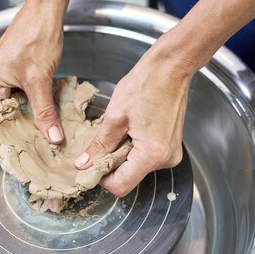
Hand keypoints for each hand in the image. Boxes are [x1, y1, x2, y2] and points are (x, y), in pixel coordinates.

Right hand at [0, 0, 64, 142]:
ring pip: (15, 106)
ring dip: (31, 116)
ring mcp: (2, 76)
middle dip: (23, 128)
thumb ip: (45, 111)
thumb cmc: (37, 38)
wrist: (45, 10)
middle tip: (42, 144)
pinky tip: (48, 111)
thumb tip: (52, 138)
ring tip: (47, 130)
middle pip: (4, 115)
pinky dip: (34, 103)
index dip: (10, 135)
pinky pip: (21, 95)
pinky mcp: (14, 72)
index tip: (28, 149)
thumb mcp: (41, 80)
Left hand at [74, 41, 192, 196]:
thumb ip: (99, 145)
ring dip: (121, 156)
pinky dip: (133, 149)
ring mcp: (171, 153)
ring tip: (116, 132)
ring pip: (137, 167)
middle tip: (97, 146)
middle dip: (110, 165)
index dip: (101, 179)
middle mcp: (166, 159)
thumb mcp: (115, 117)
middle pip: (129, 177)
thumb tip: (84, 164)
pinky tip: (128, 130)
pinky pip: (146, 156)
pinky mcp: (171, 145)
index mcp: (152, 155)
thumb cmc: (145, 85)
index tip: (88, 167)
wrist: (170, 68)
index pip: (121, 185)